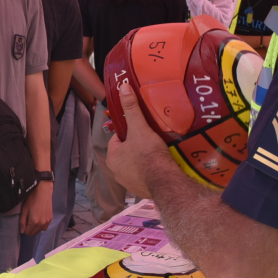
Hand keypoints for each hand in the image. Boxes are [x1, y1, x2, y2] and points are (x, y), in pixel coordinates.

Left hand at [19, 181, 53, 235]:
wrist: (43, 191)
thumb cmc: (32, 199)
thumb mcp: (24, 210)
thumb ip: (22, 222)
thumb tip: (22, 231)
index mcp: (34, 222)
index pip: (28, 233)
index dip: (24, 229)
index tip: (24, 222)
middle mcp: (42, 224)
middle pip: (34, 233)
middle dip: (30, 229)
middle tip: (28, 220)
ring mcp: (47, 222)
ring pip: (40, 231)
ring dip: (36, 228)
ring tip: (34, 219)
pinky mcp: (51, 219)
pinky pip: (45, 227)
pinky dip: (41, 226)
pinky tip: (40, 218)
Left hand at [105, 82, 179, 198]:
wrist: (165, 181)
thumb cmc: (149, 154)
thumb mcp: (139, 128)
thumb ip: (131, 108)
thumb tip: (123, 87)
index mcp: (112, 157)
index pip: (117, 139)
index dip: (129, 132)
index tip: (141, 129)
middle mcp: (116, 172)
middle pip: (126, 151)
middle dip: (136, 145)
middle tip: (151, 139)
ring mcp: (128, 183)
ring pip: (135, 164)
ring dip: (143, 158)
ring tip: (157, 151)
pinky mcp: (141, 190)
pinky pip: (144, 176)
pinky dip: (150, 171)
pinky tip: (160, 165)